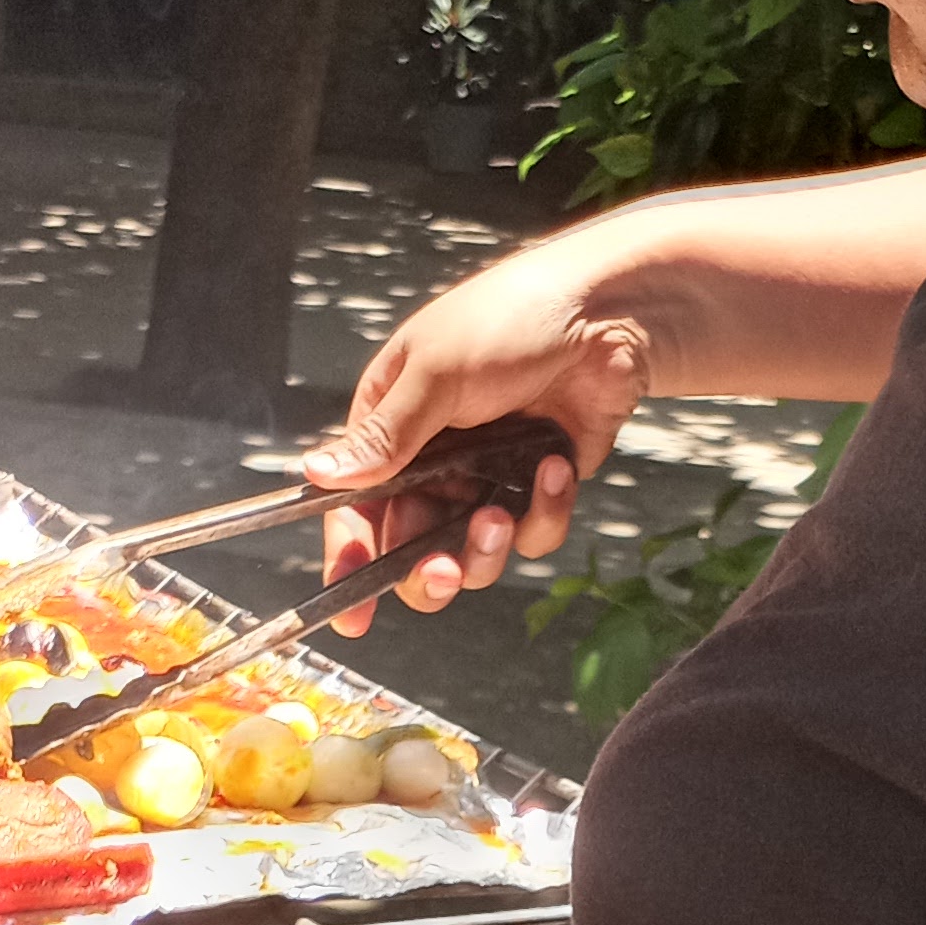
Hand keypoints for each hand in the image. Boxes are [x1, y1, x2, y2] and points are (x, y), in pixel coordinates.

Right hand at [306, 238, 657, 632]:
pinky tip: (557, 465)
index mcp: (391, 427)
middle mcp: (434, 461)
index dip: (350, 560)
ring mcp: (488, 477)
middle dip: (427, 570)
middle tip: (443, 570)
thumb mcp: (435, 374)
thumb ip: (385, 436)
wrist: (607, 312)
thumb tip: (319, 474)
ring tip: (502, 513)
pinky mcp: (540, 488)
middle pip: (412, 548)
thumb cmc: (510, 319)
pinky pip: (533, 532)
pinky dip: (546, 510)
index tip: (351, 612)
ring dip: (487, 548)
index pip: (356, 508)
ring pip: (474, 555)